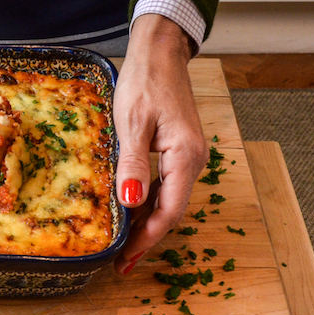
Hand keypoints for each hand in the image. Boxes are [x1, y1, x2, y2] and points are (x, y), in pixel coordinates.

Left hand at [112, 14, 207, 273]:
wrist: (160, 52)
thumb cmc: (144, 81)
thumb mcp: (132, 122)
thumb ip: (134, 163)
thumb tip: (130, 203)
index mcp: (185, 156)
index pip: (168, 211)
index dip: (147, 238)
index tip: (126, 259)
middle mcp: (192, 160)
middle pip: (170, 210)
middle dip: (146, 237)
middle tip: (120, 261)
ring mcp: (187, 155)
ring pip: (168, 198)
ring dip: (146, 221)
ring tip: (122, 243)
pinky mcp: (177, 149)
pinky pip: (165, 183)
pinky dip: (148, 200)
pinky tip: (130, 209)